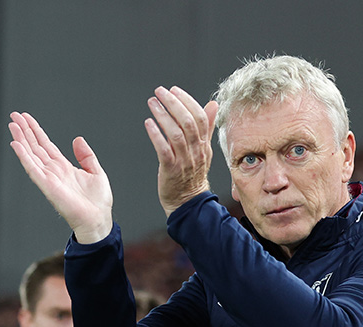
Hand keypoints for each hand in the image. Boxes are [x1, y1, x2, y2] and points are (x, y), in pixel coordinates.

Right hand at [8, 112, 113, 243]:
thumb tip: (78, 139)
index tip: (27, 117)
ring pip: (31, 154)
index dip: (36, 131)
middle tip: (14, 115)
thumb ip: (86, 156)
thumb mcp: (96, 172)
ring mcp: (48, 177)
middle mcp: (53, 171)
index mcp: (63, 167)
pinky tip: (16, 144)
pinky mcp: (47, 185)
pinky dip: (24, 156)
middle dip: (25, 130)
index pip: (46, 145)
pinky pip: (32, 168)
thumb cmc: (98, 201)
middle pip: (35, 146)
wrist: (98, 219)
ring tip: (12, 124)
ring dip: (21, 139)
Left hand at [144, 86, 218, 216]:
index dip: (187, 101)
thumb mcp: (203, 149)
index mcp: (204, 144)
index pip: (200, 118)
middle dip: (173, 103)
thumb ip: (207, 126)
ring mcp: (184, 161)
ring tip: (152, 103)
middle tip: (160, 92)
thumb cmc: (192, 174)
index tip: (174, 90)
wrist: (187, 201)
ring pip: (176, 134)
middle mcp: (196, 151)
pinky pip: (164, 150)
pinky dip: (156, 135)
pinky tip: (148, 123)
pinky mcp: (171, 170)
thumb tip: (213, 104)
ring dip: (162, 115)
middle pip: (188, 122)